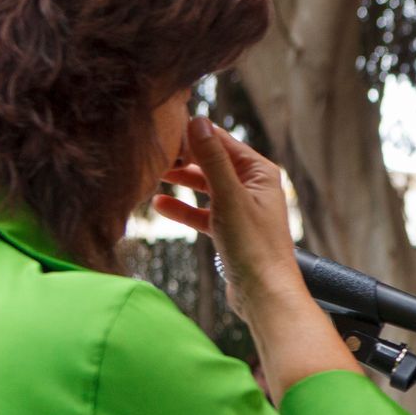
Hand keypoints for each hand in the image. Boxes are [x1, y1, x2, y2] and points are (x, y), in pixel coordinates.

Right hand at [152, 120, 300, 320]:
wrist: (264, 293)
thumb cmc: (254, 245)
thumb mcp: (228, 196)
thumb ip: (212, 159)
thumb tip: (197, 121)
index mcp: (260, 173)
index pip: (222, 141)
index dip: (192, 134)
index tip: (162, 127)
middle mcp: (253, 187)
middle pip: (212, 162)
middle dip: (183, 157)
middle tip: (152, 151)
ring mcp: (242, 208)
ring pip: (205, 187)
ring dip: (181, 181)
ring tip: (151, 173)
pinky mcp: (231, 230)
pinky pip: (203, 212)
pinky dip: (184, 208)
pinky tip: (159, 204)